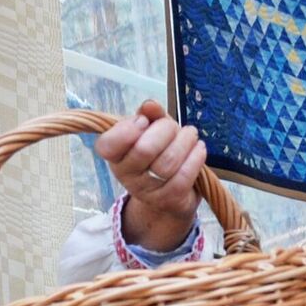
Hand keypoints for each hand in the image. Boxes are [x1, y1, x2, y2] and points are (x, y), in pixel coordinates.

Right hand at [93, 99, 207, 252]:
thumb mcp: (151, 131)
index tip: (143, 121)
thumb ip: (149, 115)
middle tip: (173, 126)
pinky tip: (198, 148)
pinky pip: (184, 176)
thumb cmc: (158, 154)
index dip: (127, 130)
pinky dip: (195, 157)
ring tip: (191, 134)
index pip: (107, 146)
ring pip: (168, 162)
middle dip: (165, 130)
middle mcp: (127, 176)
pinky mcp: (169, 199)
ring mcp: (148, 191)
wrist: (170, 194)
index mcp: (115, 155)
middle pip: (144, 149)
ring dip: (185, 142)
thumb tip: (150, 105)